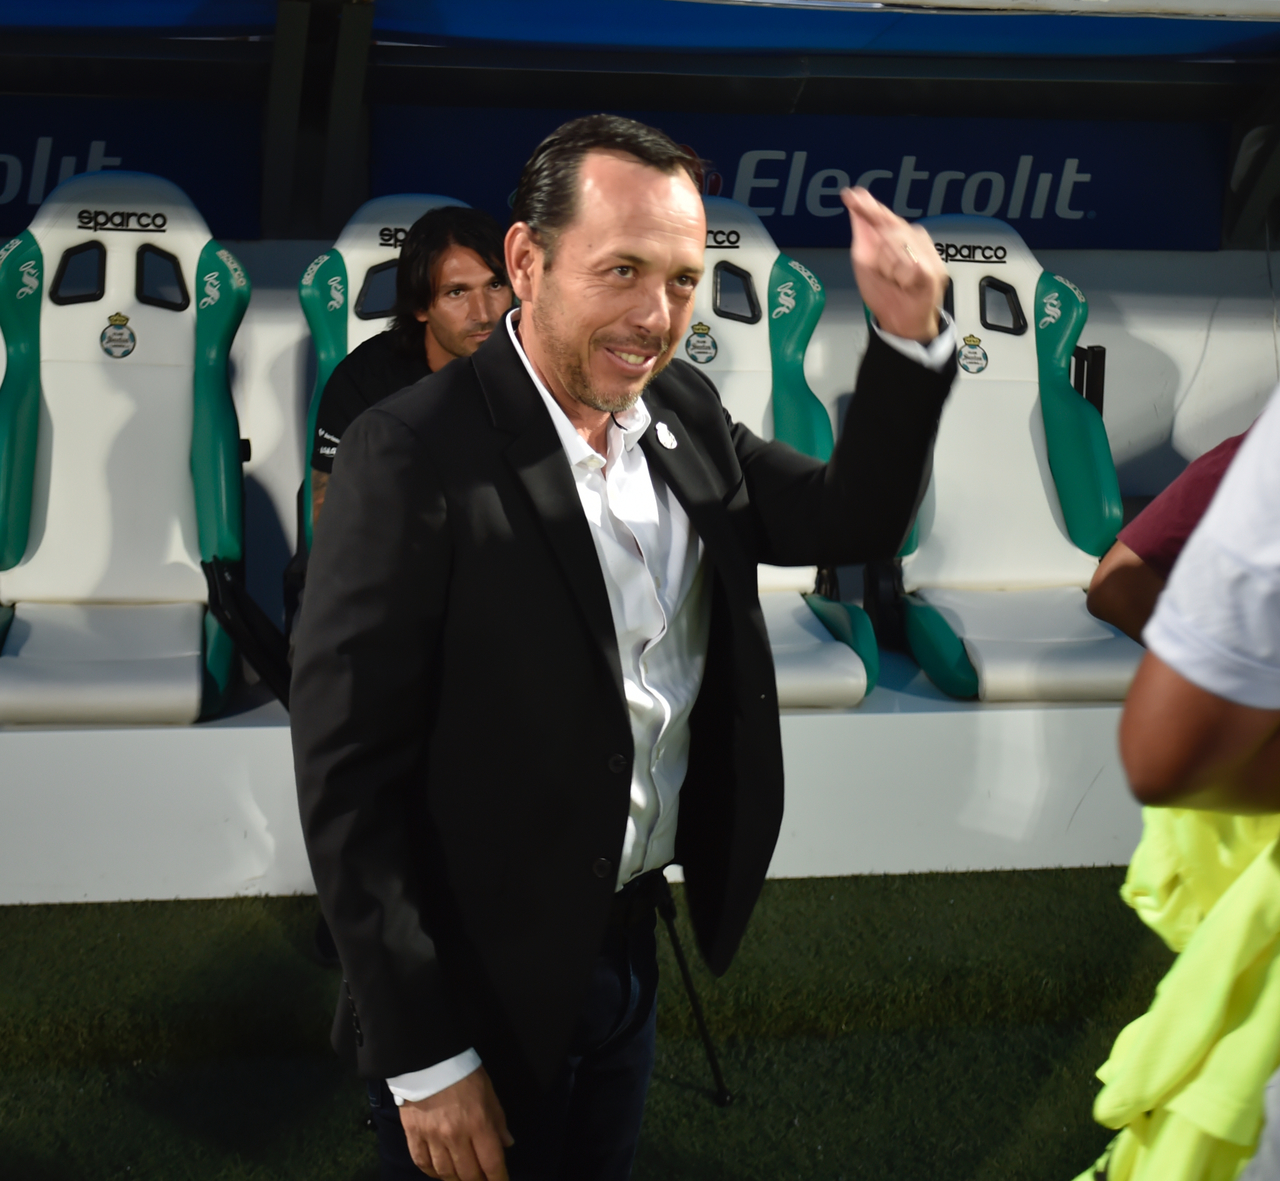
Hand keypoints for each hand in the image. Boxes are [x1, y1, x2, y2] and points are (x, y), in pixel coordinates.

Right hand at [399, 1067, 513, 1180]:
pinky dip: (432, 1172)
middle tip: (482, 1180)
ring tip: (462, 1178)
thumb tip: (507, 1144)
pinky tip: (439, 1172)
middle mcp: (455, 1136)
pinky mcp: (413, 1134)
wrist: (429, 1058)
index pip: (491, 1163)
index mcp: (478, 1124)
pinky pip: (422, 1163)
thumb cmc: (464, 1073)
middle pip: (468, 1173)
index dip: (498, 1178)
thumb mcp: (489, 1092)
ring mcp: (431, 1137)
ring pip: (445, 1172)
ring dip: (455, 1179)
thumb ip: (498, 1121)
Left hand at [843, 186, 949, 342]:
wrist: (899, 320)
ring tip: (895, 279)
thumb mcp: (864, 259)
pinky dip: (900, 276)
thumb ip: (862, 231)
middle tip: (884, 272)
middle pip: (890, 228)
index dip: (867, 206)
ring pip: (898, 245)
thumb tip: (855, 200)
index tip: (851, 196)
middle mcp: (915, 239)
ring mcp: (926, 254)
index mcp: (898, 235)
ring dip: (889, 266)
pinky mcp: (933, 271)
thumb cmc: (884, 291)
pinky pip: (910, 265)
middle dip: (880, 252)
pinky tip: (903, 283)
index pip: (882, 215)